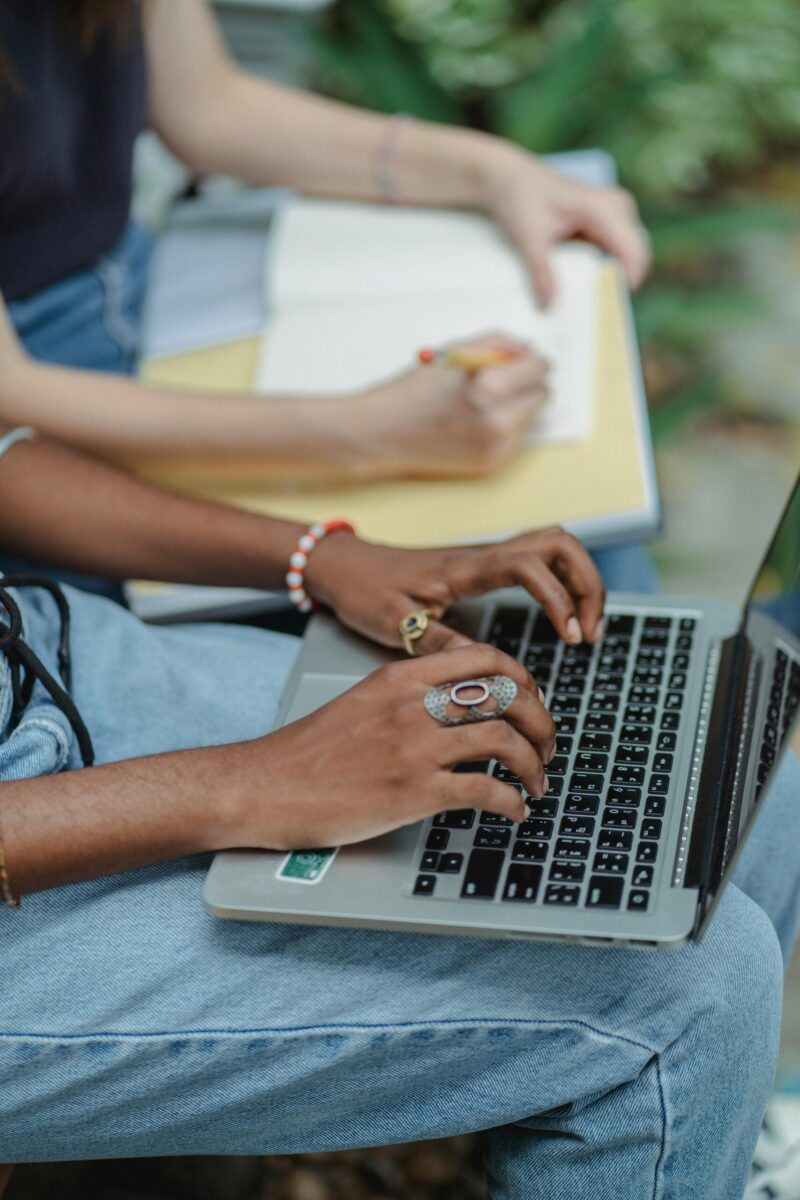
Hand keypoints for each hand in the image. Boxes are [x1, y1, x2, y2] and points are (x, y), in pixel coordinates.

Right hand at [230, 644, 554, 850]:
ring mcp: (415, 747)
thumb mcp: (363, 701)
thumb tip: (460, 705)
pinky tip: (515, 812)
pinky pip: (486, 791)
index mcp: (402, 676)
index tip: (532, 702)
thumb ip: (410, 695)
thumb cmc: (310, 751)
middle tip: (548, 745)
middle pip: (507, 696)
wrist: (266, 786)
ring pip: (505, 740)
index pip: (486, 658)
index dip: (524, 680)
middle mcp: (413, 704)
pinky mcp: (414, 791)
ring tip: (538, 782)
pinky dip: (514, 802)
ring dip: (535, 765)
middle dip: (541, 721)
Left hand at [307, 525, 604, 654]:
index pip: (530, 566)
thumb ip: (441, 644)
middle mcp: (483, 555)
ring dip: (581, 580)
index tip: (570, 637)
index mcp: (464, 568)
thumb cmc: (365, 591)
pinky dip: (563, 582)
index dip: (559, 599)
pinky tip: (563, 616)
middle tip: (590, 632)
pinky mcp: (485, 565)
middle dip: (588, 585)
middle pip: (560, 543)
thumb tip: (486, 669)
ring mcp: (487, 556)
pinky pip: (540, 558)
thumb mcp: (396, 625)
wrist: (343, 566)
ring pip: (555, 545)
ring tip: (586, 626)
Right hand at [350, 335, 547, 478]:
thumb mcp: (453, 355)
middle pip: (541, 395)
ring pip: (530, 418)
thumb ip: (495, 345)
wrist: (383, 433)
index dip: (531, 360)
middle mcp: (497, 421)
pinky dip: (504, 427)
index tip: (523, 359)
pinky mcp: (490, 463)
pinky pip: (515, 438)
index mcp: (489, 388)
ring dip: (517, 406)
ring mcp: (496, 447)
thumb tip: (526, 349)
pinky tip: (476, 421)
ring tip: (483, 402)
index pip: (538, 369)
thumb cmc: (412, 392)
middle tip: (503, 379)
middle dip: (526, 383)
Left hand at [484, 146, 650, 306]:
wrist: (510, 179)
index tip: (605, 311)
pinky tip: (581, 286)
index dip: (625, 285)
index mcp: (604, 208)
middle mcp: (617, 208)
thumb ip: (540, 272)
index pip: (633, 253)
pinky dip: (602, 271)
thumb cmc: (520, 200)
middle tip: (593, 313)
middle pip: (634, 258)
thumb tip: (549, 307)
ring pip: (626, 257)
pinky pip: (615, 253)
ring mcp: (615, 214)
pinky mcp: (607, 223)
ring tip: (586, 300)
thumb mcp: (527, 237)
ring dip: (610, 279)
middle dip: (618, 285)